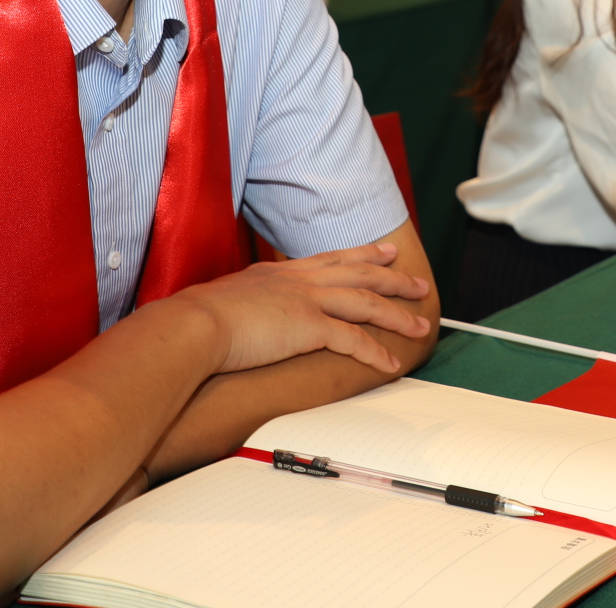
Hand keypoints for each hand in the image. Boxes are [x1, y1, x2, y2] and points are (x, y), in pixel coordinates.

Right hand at [169, 241, 432, 376]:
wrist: (194, 324)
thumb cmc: (200, 318)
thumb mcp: (229, 298)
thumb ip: (248, 301)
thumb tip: (244, 311)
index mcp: (281, 272)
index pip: (333, 258)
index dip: (363, 254)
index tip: (385, 252)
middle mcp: (299, 280)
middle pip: (359, 273)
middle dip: (393, 278)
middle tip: (418, 282)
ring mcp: (306, 300)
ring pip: (365, 303)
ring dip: (397, 315)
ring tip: (421, 325)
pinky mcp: (308, 327)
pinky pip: (353, 340)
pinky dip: (376, 352)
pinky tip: (391, 362)